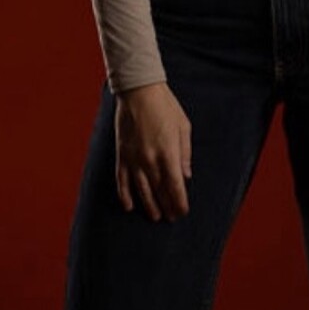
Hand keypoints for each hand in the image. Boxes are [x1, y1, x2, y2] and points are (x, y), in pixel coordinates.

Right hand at [113, 81, 192, 221]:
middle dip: (167, 206)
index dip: (179, 202)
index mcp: (168, 152)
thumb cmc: (166, 106)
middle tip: (172, 218)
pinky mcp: (121, 154)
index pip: (175, 186)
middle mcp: (150, 159)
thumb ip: (185, 153)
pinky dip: (124, 194)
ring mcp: (134, 158)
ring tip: (155, 217)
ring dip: (149, 205)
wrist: (139, 91)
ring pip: (141, 189)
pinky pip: (121, 180)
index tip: (183, 212)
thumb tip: (186, 176)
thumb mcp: (183, 127)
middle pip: (159, 191)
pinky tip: (129, 206)